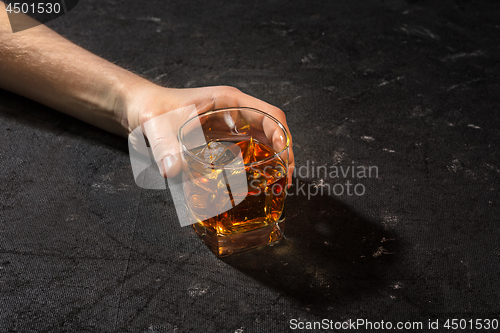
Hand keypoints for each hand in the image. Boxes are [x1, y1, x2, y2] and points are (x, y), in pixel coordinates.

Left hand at [125, 84, 294, 183]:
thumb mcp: (158, 127)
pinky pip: (249, 148)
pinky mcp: (223, 138)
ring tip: (277, 183)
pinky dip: (258, 163)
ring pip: (263, 140)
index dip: (281, 134)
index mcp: (228, 101)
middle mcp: (234, 112)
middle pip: (272, 129)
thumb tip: (173, 172)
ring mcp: (230, 125)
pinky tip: (256, 180)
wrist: (141, 108)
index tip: (284, 156)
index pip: (267, 114)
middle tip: (284, 179)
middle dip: (284, 152)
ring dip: (274, 159)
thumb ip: (164, 148)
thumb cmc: (152, 109)